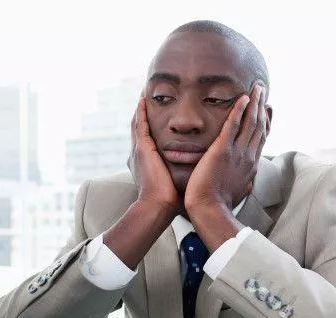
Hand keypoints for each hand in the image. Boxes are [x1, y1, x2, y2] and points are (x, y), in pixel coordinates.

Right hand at [127, 97, 181, 215]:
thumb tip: (197, 173)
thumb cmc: (171, 201)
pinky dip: (140, 112)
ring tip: (144, 93)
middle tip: (147, 97)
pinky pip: (140, 125)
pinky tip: (143, 100)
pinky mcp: (143, 149)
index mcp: (147, 162)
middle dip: (142, 114)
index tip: (156, 114)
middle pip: (140, 128)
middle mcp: (140, 154)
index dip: (150, 125)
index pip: (149, 138)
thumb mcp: (175, 182)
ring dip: (140, 109)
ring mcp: (139, 151)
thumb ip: (182, 174)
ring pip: (138, 123)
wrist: (159, 207)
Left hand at [184, 84, 266, 215]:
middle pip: (259, 126)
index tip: (268, 109)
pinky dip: (239, 110)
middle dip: (262, 106)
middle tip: (263, 90)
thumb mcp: (238, 191)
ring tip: (256, 87)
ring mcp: (237, 152)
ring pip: (250, 122)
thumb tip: (247, 181)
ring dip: (254, 103)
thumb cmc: (219, 204)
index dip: (266, 121)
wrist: (210, 210)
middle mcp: (248, 156)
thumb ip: (243, 181)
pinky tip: (242, 98)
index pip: (261, 138)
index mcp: (251, 165)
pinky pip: (233, 125)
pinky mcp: (222, 150)